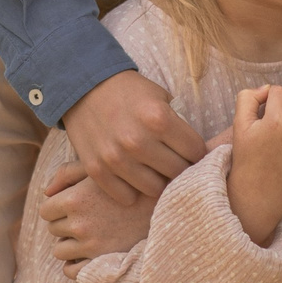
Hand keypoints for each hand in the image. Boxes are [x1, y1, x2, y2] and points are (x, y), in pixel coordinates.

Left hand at [40, 160, 156, 271]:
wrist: (166, 207)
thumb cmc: (130, 183)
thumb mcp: (99, 169)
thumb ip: (68, 173)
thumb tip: (46, 192)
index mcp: (75, 198)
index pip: (46, 210)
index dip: (58, 207)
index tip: (73, 205)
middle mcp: (80, 224)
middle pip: (53, 230)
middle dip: (66, 224)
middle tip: (88, 218)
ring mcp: (91, 246)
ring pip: (60, 251)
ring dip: (71, 245)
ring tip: (91, 235)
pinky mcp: (102, 263)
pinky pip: (71, 271)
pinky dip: (76, 265)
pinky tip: (89, 254)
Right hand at [62, 70, 206, 205]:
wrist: (83, 86)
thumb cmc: (128, 91)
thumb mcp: (160, 96)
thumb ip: (177, 124)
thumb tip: (198, 155)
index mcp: (159, 119)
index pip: (197, 152)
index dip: (197, 153)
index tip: (191, 152)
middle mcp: (138, 141)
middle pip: (178, 174)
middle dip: (180, 168)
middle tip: (174, 162)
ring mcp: (116, 158)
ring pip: (155, 190)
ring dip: (157, 181)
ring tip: (154, 170)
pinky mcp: (97, 170)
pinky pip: (126, 196)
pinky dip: (131, 190)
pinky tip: (132, 176)